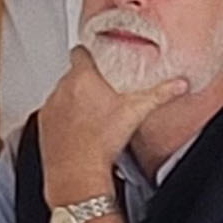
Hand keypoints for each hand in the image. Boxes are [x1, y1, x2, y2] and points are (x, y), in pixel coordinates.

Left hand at [37, 47, 188, 202]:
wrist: (77, 171)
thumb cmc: (101, 140)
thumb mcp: (137, 112)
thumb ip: (160, 94)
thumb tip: (178, 85)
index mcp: (83, 78)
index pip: (80, 52)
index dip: (88, 53)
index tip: (95, 57)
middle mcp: (62, 89)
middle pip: (72, 74)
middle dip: (85, 80)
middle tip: (102, 91)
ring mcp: (50, 106)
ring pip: (61, 94)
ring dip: (72, 99)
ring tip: (92, 113)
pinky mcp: (44, 124)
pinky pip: (53, 113)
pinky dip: (63, 118)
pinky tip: (79, 129)